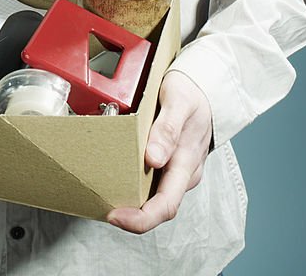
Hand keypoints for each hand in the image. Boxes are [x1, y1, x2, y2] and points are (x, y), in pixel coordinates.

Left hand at [107, 70, 211, 233]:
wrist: (204, 87)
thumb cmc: (191, 93)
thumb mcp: (179, 102)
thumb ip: (167, 129)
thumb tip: (153, 159)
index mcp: (187, 163)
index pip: (166, 206)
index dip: (140, 219)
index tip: (115, 216)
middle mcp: (182, 174)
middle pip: (157, 208)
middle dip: (129, 216)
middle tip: (102, 208)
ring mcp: (176, 171)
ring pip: (153, 197)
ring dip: (130, 203)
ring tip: (104, 196)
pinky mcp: (169, 164)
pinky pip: (151, 183)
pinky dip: (133, 186)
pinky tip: (116, 179)